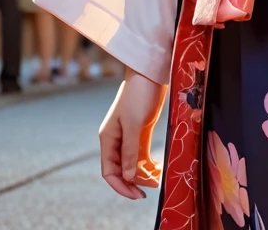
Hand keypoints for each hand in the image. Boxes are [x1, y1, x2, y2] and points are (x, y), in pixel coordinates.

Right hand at [99, 68, 166, 198]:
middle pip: (121, 170)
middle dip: (134, 182)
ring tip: (158, 180)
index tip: (136, 194)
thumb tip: (127, 177)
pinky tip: (159, 169)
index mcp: (108, 138)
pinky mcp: (141, 131)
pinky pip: (142, 154)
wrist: (151, 72)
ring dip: (143, 174)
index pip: (109, 171)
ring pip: (133, 164)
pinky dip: (149, 163)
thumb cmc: (139, 94)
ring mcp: (129, 136)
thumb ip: (130, 151)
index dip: (120, 186)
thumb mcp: (134, 124)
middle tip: (149, 190)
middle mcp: (116, 140)